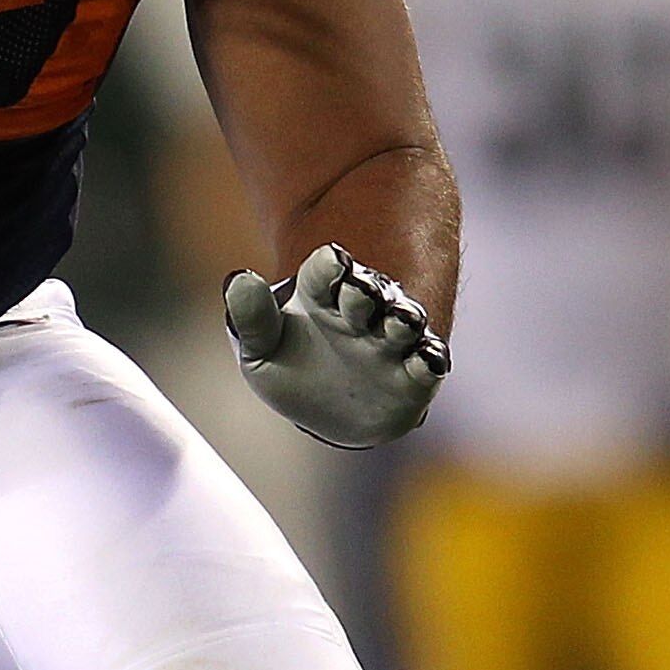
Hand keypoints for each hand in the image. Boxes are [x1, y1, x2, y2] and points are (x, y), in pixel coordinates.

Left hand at [224, 242, 448, 447]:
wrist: (327, 408)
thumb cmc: (292, 366)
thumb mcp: (261, 347)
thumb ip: (251, 317)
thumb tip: (240, 279)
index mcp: (322, 297)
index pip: (326, 271)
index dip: (330, 266)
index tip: (332, 261)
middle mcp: (362, 314)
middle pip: (368, 292)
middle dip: (365, 291)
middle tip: (359, 291)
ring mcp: (391, 342)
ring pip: (404, 320)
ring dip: (404, 317)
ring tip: (400, 319)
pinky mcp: (414, 375)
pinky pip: (427, 362)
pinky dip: (430, 358)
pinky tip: (426, 358)